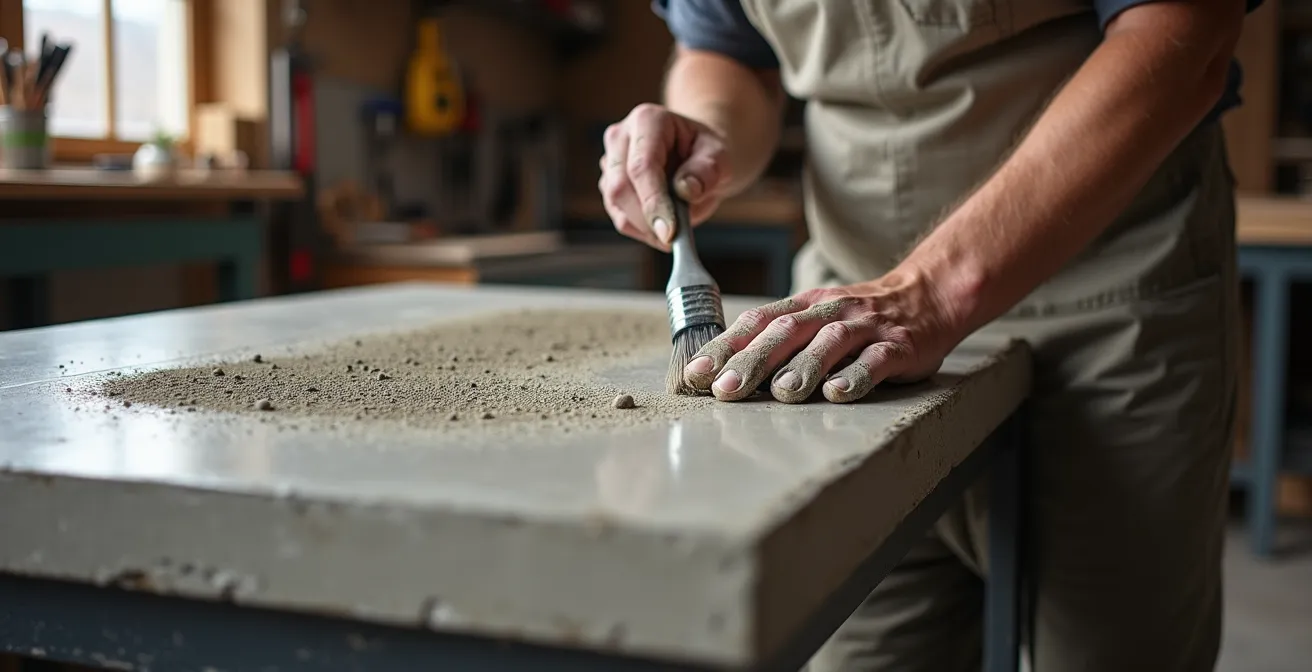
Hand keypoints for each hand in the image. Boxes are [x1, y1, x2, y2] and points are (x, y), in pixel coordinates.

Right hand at [599, 103, 731, 250]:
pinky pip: (620, 218)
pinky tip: (665, 226)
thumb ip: (707, 171)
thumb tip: (686, 190)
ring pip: (616, 206)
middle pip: (620, 187)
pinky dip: (643, 231)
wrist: (699, 157)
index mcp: (647, 120)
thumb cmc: (708, 153)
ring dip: (646, 227)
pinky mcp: (609, 186)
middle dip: (647, 220)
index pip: (642, 166)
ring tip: (678, 228)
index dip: (653, 201)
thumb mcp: (720, 157)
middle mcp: (620, 137)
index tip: (669, 232)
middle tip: (675, 239)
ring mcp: (611, 162)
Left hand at [682, 274, 964, 402]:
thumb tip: (724, 373)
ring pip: (830, 343)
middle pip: (786, 332)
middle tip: (726, 390)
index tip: (695, 374)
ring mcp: (865, 327)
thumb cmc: (859, 319)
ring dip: (803, 367)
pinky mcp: (898, 346)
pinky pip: (876, 360)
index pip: (757, 322)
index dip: (724, 346)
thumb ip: (777, 341)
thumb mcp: (815, 319)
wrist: (929, 295)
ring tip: (781, 392)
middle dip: (752, 360)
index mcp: (804, 306)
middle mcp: (830, 312)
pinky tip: (838, 393)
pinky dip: (857, 375)